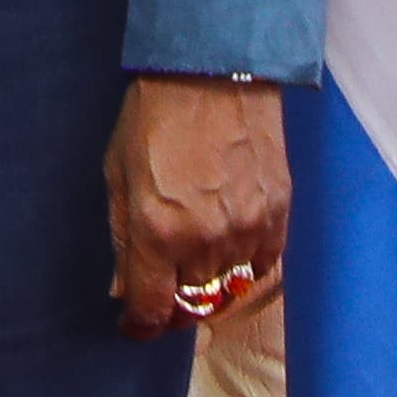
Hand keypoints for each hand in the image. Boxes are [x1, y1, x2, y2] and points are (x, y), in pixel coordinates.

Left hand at [105, 76, 288, 339]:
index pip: (152, 308)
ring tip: (193, 258)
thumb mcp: (117, 173)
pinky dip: (243, 266)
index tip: (134, 325)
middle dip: (172, 302)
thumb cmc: (154, 115)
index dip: (140, 325)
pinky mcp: (279, 215)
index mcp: (157, 230)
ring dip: (208, 283)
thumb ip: (122, 237)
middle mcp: (205, 240)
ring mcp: (248, 229)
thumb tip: (123, 290)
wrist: (214, 71)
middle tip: (162, 287)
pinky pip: (262, 266)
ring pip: (228, 287)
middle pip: (191, 302)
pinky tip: (228, 246)